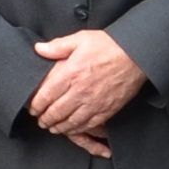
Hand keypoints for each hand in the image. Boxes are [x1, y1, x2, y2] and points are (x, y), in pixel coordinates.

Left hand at [27, 28, 146, 138]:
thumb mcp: (80, 39)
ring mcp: (94, 103)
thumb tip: (39, 48)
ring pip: (70, 122)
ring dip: (58, 127)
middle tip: (40, 120)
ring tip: (52, 127)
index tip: (32, 108)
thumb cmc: (108, 45)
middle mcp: (80, 91)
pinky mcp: (107, 110)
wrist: (136, 55)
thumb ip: (58, 46)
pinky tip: (71, 129)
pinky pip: (88, 125)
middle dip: (45, 119)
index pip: (46, 95)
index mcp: (71, 73)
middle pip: (56, 112)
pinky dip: (76, 129)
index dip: (36, 105)